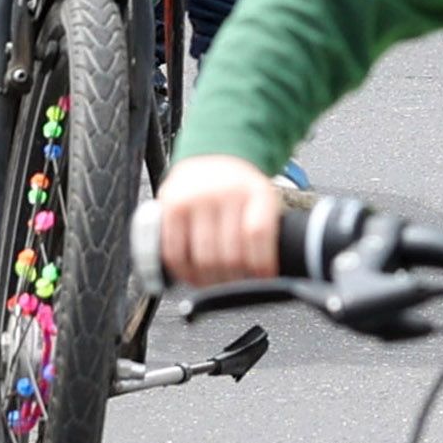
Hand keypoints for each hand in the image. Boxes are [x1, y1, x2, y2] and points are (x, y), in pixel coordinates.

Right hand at [152, 154, 284, 287]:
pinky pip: (175, 253)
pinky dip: (183, 273)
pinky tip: (192, 277)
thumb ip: (267, 231)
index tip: (263, 279)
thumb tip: (271, 275)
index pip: (259, 234)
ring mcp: (196, 198)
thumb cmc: (241, 186)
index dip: (262, 264)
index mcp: (257, 191)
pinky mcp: (170, 207)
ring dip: (209, 282)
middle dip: (235, 281)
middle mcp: (226, 192)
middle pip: (230, 254)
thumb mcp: (263, 198)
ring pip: (203, 258)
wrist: (213, 154)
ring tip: (215, 285)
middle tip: (236, 288)